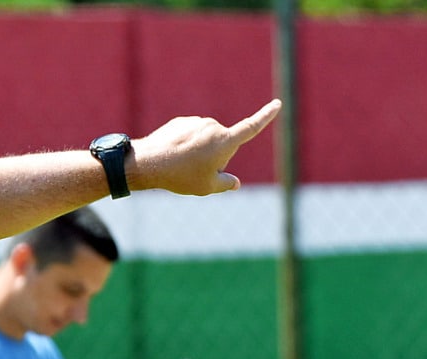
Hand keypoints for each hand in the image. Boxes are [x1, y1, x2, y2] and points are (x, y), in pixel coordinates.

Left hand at [130, 99, 281, 195]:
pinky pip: (189, 136)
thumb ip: (225, 184)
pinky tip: (172, 156)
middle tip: (195, 171)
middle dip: (214, 158)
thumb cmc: (181, 176)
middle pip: (222, 145)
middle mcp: (213, 127)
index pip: (251, 127)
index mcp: (225, 141)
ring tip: (181, 164)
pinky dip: (184, 146)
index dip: (266, 116)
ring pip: (204, 141)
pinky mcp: (181, 122)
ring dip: (198, 152)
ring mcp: (196, 122)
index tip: (277, 103)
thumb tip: (235, 183)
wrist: (148, 163)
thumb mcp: (206, 187)